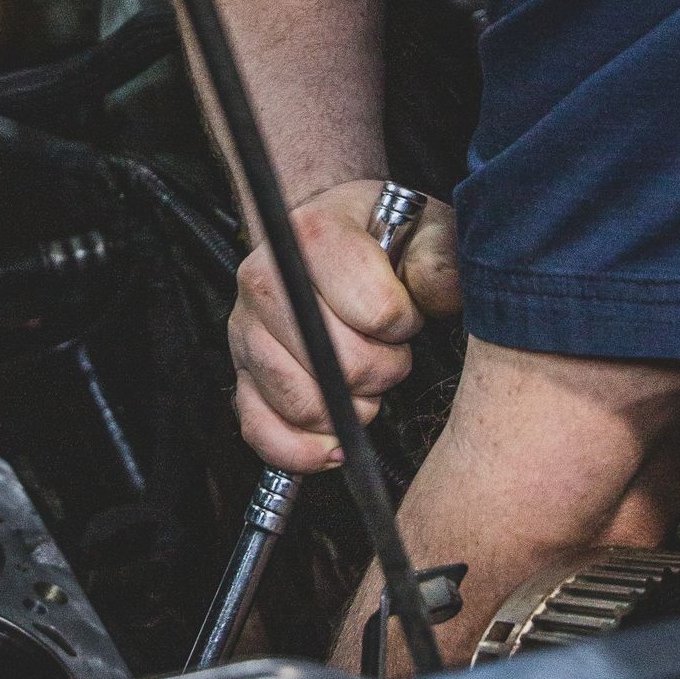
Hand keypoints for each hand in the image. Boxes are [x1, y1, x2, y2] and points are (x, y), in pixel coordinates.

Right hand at [228, 179, 459, 471]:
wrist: (332, 236)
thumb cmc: (381, 236)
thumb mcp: (425, 230)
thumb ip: (440, 259)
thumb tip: (437, 294)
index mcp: (313, 234)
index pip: (376, 312)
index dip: (405, 324)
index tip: (405, 312)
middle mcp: (266, 279)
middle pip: (341, 365)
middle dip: (384, 369)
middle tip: (389, 349)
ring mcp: (245, 329)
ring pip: (304, 405)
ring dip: (350, 408)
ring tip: (363, 378)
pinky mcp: (239, 371)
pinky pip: (262, 432)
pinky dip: (303, 449)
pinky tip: (334, 438)